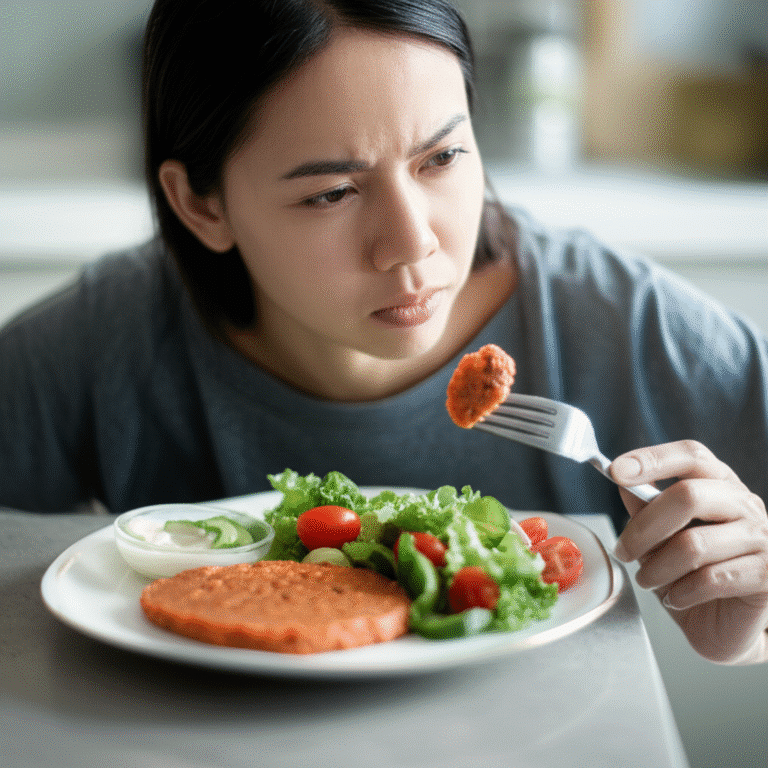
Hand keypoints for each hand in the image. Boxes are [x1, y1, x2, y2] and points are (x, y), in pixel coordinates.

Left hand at [610, 440, 767, 664]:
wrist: (725, 625)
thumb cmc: (691, 574)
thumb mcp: (660, 537)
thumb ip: (645, 508)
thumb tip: (624, 483)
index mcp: (719, 484)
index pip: (691, 456)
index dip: (652, 459)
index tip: (616, 471)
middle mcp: (745, 504)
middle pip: (688, 495)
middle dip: (644, 526)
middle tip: (623, 550)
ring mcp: (762, 538)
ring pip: (694, 544)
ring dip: (658, 568)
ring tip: (647, 580)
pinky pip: (712, 579)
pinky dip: (682, 592)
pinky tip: (676, 597)